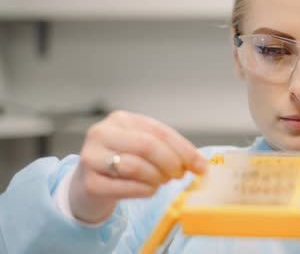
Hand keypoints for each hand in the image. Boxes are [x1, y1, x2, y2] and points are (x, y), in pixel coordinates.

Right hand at [69, 110, 207, 223]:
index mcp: (120, 119)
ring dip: (157, 178)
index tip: (200, 165)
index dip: (184, 149)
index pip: (159, 131)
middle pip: (147, 145)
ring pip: (136, 166)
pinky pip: (127, 187)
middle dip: (171, 162)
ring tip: (161, 181)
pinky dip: (145, 191)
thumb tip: (199, 162)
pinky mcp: (89, 182)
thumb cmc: (122, 163)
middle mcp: (102, 133)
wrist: (89, 185)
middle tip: (179, 175)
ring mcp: (92, 157)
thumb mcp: (142, 148)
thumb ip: (168, 148)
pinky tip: (149, 190)